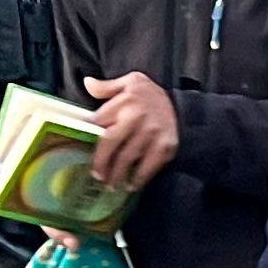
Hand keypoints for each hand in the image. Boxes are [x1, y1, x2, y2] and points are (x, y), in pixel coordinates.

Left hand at [83, 73, 180, 190]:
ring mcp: (152, 134)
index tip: (80, 147)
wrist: (186, 108)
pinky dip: (138, 178)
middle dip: (100, 161)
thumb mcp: (132, 82)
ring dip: (116, 174)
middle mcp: (137, 118)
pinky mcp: (165, 146)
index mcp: (125, 102)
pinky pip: (148, 166)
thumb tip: (87, 83)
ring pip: (127, 158)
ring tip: (111, 184)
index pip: (98, 121)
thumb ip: (107, 86)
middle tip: (97, 175)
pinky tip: (131, 185)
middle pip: (110, 143)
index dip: (87, 136)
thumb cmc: (153, 96)